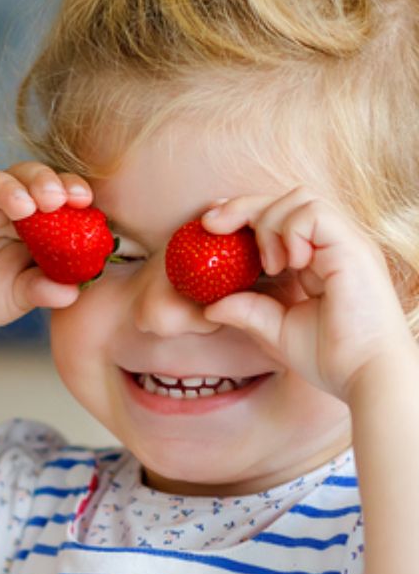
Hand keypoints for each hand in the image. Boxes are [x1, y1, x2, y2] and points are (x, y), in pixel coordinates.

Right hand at [0, 161, 91, 336]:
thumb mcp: (22, 296)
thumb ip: (45, 290)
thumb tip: (72, 292)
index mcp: (33, 219)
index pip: (56, 193)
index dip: (71, 190)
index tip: (85, 201)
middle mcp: (5, 205)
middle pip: (29, 177)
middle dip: (45, 183)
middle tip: (56, 200)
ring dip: (13, 188)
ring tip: (25, 206)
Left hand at [200, 187, 413, 400]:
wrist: (364, 375)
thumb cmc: (330, 356)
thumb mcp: (275, 330)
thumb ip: (246, 311)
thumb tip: (210, 306)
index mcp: (320, 258)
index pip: (283, 216)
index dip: (245, 212)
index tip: (211, 222)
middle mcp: (335, 245)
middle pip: (289, 198)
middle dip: (244, 207)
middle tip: (212, 226)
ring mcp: (346, 243)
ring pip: (300, 199)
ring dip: (269, 224)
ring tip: (268, 265)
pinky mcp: (353, 248)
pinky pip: (314, 214)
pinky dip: (291, 231)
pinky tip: (289, 264)